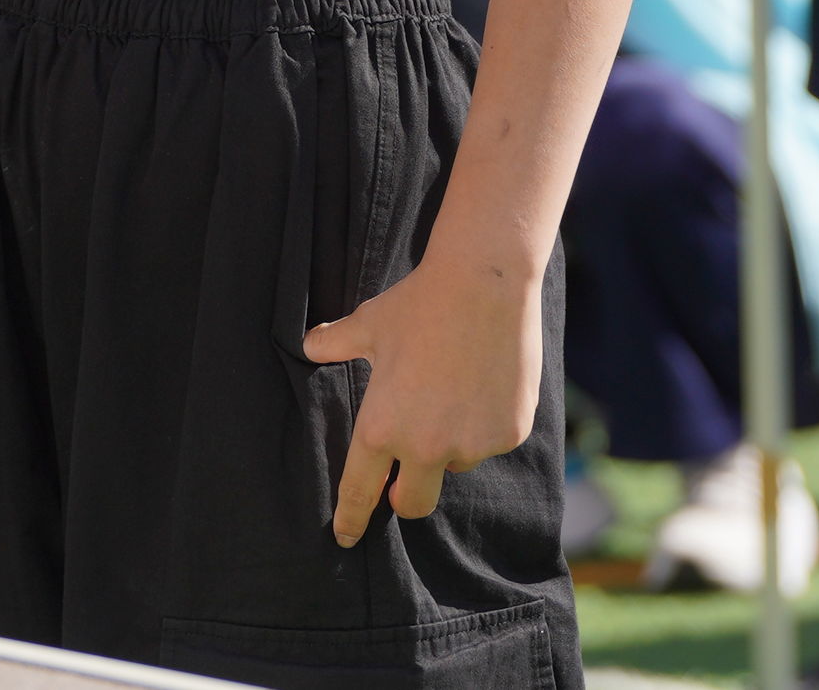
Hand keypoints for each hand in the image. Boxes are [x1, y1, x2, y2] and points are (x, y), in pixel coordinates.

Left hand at [303, 252, 542, 543]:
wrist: (485, 282)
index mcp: (382, 428)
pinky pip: (491, 441)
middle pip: (412, 503)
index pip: (360, 490)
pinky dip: (486, 423)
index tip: (347, 537)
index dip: (352, 518)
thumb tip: (309, 344)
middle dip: (406, 496)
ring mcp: (471, 444)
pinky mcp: (508, 433)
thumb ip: (334, 343)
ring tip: (455, 389)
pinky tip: (486, 382)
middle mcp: (425, 447)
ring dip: (451, 445)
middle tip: (406, 477)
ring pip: (456, 463)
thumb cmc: (419, 303)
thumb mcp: (369, 325)